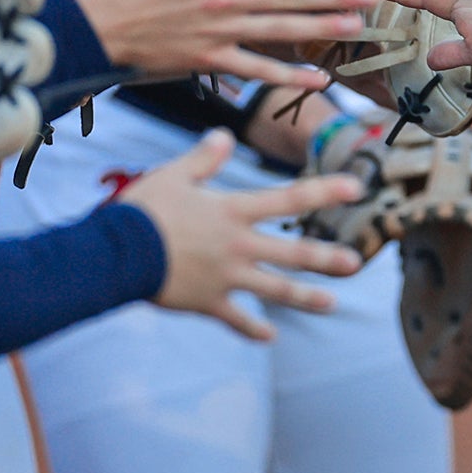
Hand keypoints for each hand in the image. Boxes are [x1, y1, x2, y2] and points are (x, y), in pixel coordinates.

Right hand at [120, 129, 364, 339]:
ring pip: (275, 290)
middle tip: (354, 264)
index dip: (325, 192)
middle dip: (325, 258)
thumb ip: (204, 158)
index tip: (357, 187)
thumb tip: (225, 134)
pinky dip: (252, 330)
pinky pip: (236, 320)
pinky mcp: (208, 302)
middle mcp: (238, 245)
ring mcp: (227, 277)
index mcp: (233, 212)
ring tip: (331, 304)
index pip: (289, 199)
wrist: (115, 254)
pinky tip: (270, 337)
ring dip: (305, 298)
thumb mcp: (174, 175)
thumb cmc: (142, 210)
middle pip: (292, 253)